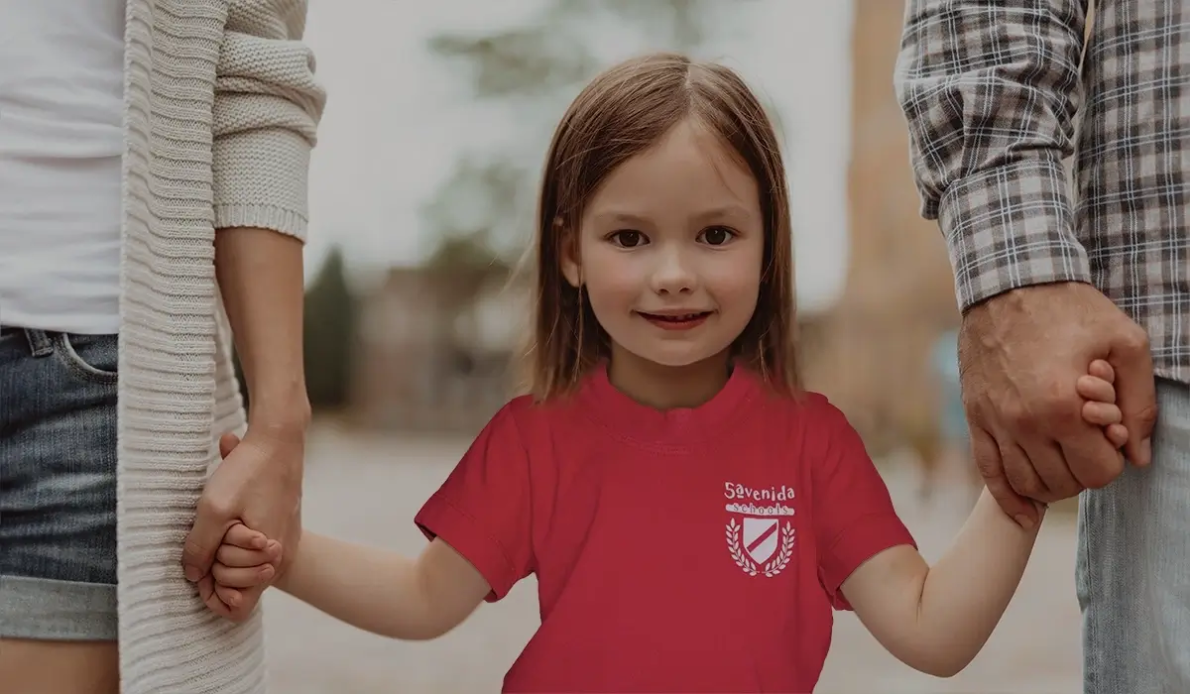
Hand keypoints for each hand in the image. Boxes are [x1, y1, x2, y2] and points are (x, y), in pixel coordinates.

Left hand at [182, 425, 303, 619]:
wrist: (279, 441)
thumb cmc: (248, 472)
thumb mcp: (213, 509)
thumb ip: (199, 548)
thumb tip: (192, 575)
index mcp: (268, 560)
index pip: (236, 608)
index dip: (212, 594)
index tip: (201, 566)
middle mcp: (280, 558)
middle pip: (239, 591)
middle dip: (218, 569)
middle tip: (214, 536)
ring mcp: (283, 545)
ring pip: (245, 570)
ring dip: (226, 554)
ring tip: (224, 523)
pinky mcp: (282, 531)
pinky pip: (254, 553)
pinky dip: (237, 540)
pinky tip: (234, 516)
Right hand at [960, 282, 1156, 526]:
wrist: (1009, 284)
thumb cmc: (1071, 310)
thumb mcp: (1126, 343)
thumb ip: (1139, 403)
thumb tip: (1136, 454)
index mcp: (1062, 406)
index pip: (1098, 472)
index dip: (1112, 460)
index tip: (1109, 436)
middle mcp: (1024, 422)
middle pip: (1063, 484)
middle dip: (1084, 471)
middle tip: (1088, 444)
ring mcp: (995, 422)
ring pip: (1027, 484)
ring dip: (1052, 484)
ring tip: (1064, 461)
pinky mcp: (976, 418)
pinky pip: (989, 473)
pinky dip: (1009, 499)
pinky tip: (1026, 511)